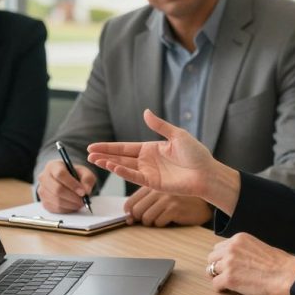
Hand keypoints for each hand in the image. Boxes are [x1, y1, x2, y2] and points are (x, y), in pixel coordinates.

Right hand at [36, 159, 96, 212]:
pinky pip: (56, 208)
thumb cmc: (75, 175)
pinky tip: (73, 205)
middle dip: (73, 197)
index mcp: (53, 166)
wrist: (66, 182)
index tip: (83, 192)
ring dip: (71, 204)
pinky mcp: (44, 202)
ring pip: (57, 200)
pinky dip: (67, 209)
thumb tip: (86, 190)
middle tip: (83, 200)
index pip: (60, 174)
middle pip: (57, 189)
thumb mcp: (84, 172)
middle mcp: (44, 177)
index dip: (72, 184)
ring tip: (80, 203)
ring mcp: (42, 190)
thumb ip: (87, 179)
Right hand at [87, 109, 219, 198]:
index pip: (125, 147)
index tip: (93, 146)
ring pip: (124, 167)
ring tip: (94, 160)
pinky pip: (134, 176)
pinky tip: (112, 166)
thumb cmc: (196, 154)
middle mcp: (147, 161)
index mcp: (151, 148)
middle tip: (87, 153)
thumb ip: (159, 125)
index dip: (109, 147)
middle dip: (104, 155)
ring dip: (109, 164)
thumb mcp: (177, 135)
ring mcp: (149, 172)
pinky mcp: (153, 183)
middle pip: (120, 157)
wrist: (207, 173)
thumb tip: (145, 112)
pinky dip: (123, 172)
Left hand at [123, 187, 211, 226]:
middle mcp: (157, 189)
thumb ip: (145, 203)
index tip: (132, 218)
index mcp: (151, 185)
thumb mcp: (161, 196)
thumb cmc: (180, 201)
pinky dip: (162, 224)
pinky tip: (170, 218)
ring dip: (152, 223)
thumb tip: (129, 218)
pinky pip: (159, 222)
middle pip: (136, 211)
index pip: (130, 202)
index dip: (129, 213)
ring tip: (161, 218)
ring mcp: (166, 198)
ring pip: (146, 218)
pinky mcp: (175, 207)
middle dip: (140, 219)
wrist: (203, 203)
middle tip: (149, 220)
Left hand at [206, 233, 294, 294]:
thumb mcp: (258, 246)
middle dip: (217, 266)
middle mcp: (231, 248)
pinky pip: (215, 285)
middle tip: (225, 275)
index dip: (222, 258)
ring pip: (210, 271)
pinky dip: (220, 289)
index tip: (228, 265)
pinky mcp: (229, 279)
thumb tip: (236, 258)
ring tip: (228, 283)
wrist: (286, 275)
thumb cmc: (279, 264)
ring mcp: (229, 263)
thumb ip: (243, 249)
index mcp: (239, 239)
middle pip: (211, 258)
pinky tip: (228, 290)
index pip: (219, 247)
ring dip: (218, 277)